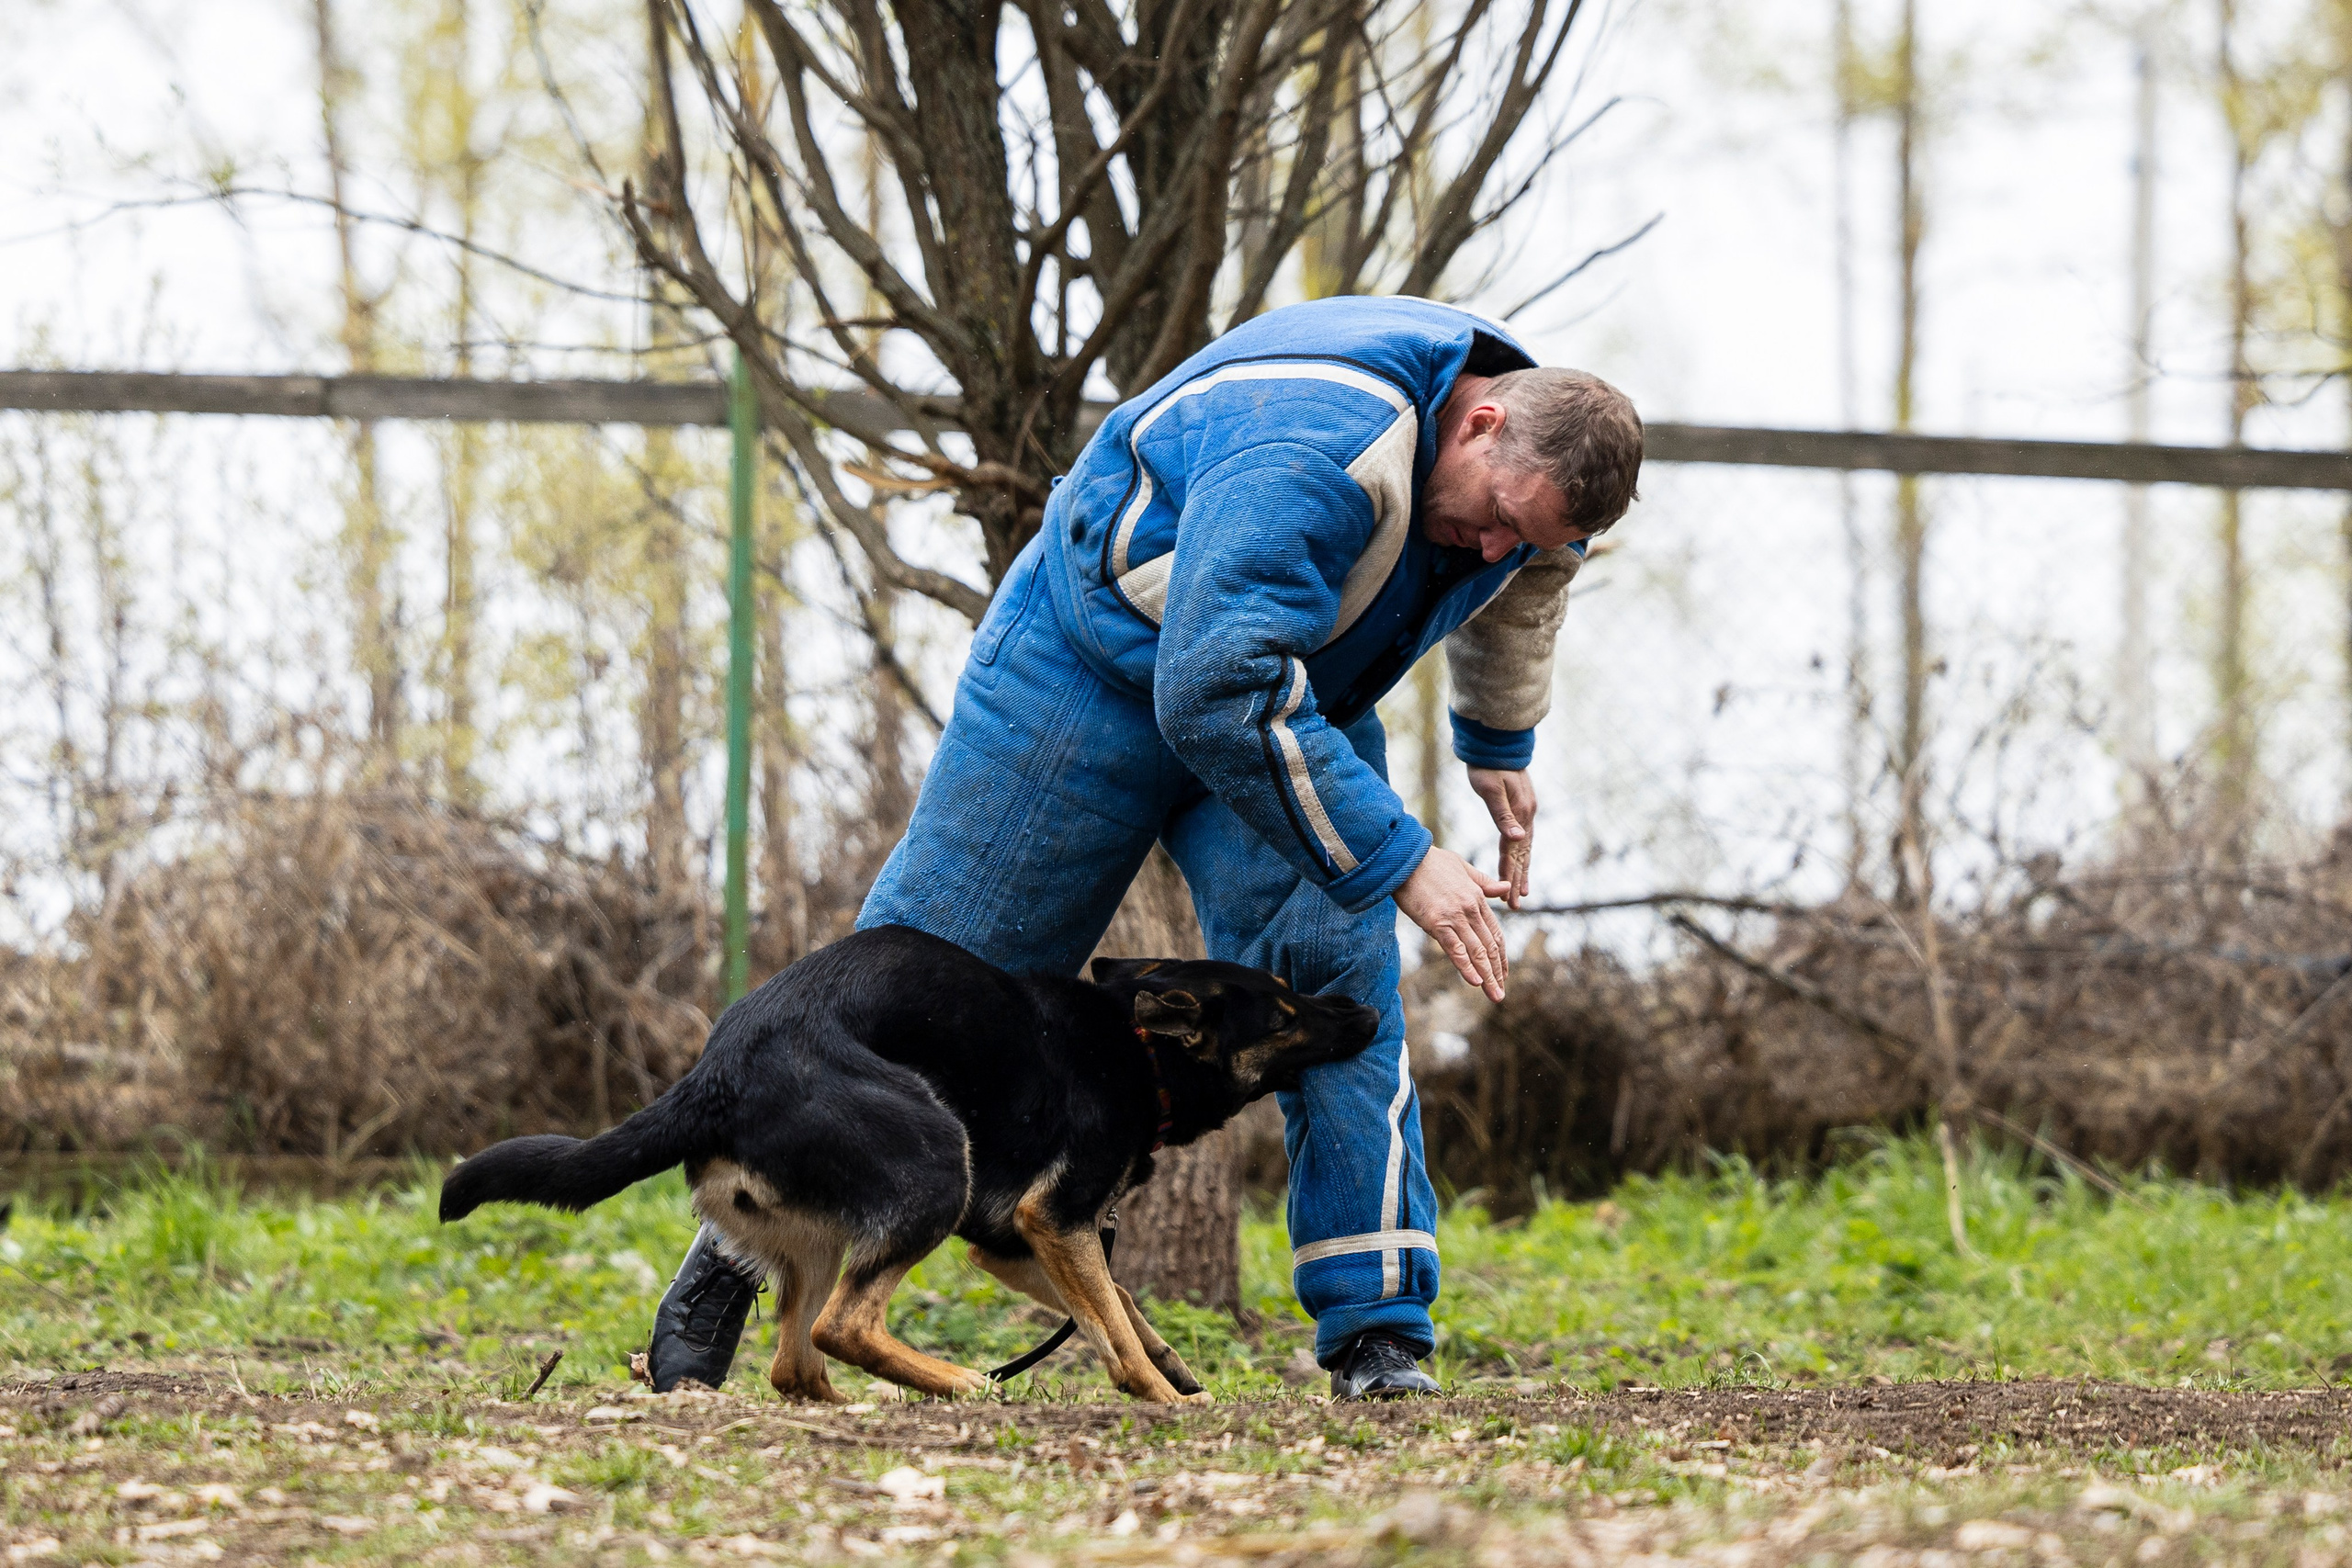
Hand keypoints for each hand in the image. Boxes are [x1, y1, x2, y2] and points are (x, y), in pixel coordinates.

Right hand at [1395, 846, 1510, 1002]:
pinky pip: (1455, 949)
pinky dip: (1466, 967)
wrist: (1406, 856)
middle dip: (1497, 973)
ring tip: (1495, 995)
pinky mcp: (1437, 923)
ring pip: (1476, 952)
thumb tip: (1504, 889)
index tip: (1503, 974)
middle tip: (1500, 994)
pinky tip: (1475, 982)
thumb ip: (1484, 882)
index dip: (1501, 957)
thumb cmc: (1430, 860)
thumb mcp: (1462, 867)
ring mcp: (1455, 917)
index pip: (1495, 934)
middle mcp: (1470, 910)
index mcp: (1477, 898)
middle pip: (1489, 947)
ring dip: (1487, 977)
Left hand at [1466, 767, 1536, 908]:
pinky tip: (1519, 864)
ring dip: (1522, 872)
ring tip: (1521, 894)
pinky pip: (1522, 840)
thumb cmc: (1488, 766)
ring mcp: (1526, 813)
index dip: (1512, 876)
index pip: (1515, 852)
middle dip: (1518, 881)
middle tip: (1514, 906)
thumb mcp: (1491, 789)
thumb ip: (1503, 814)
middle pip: (1522, 855)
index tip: (1510, 899)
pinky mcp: (1522, 809)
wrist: (1496, 745)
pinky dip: (1521, 856)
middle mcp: (1527, 816)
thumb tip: (1516, 837)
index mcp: (1520, 815)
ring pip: (1524, 850)